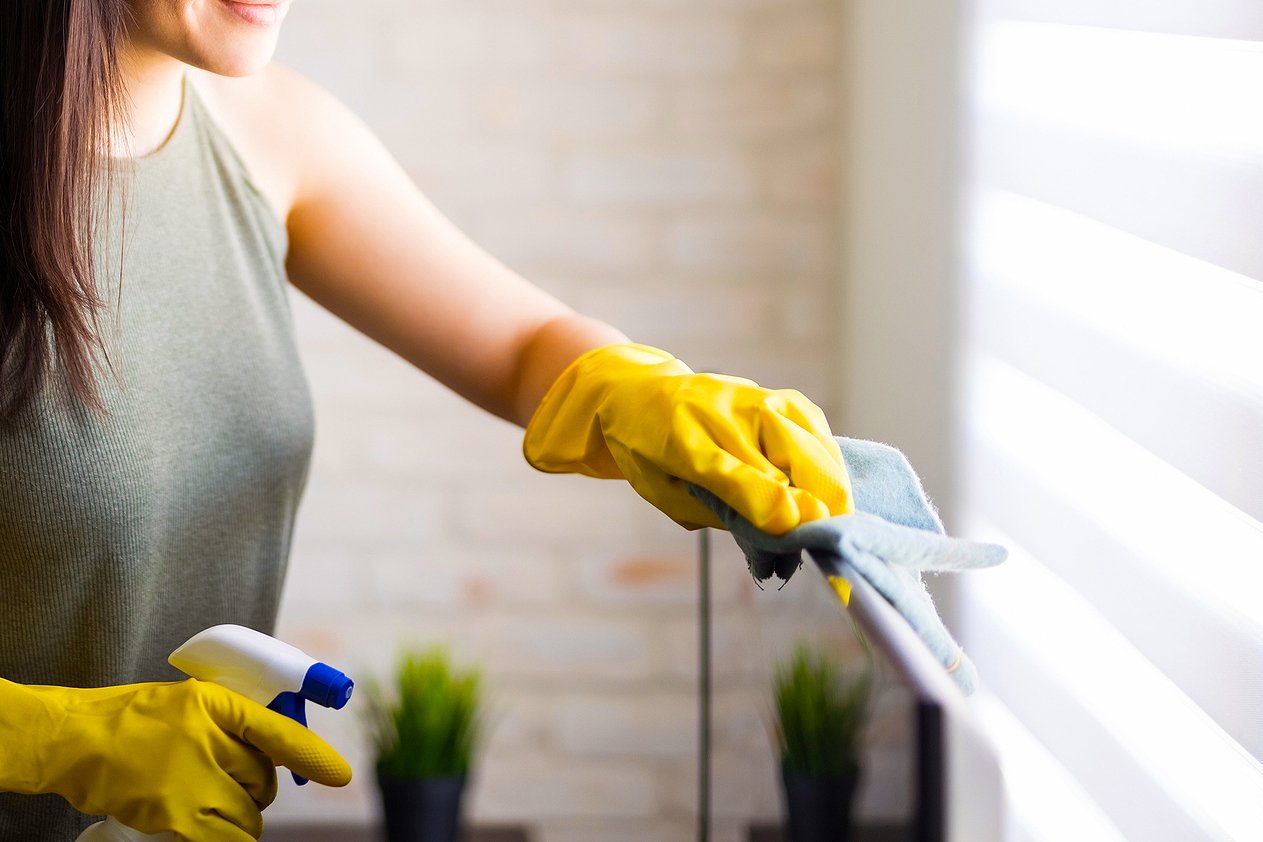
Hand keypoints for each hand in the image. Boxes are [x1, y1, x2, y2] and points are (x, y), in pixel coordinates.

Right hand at [0, 677, 350, 841]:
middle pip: (263, 777)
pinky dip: (221, 838)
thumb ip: (226, 723)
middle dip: (255, 789)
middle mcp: (208, 736)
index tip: (339, 774)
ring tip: (211, 808)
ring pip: (247, 812)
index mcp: (214, 704)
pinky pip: (221, 837)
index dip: (311, 755)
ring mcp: (191, 775)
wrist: (74, 739)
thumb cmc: (130, 721)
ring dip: (239, 818)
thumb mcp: (187, 704)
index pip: (277, 730)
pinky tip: (205, 829)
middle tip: (226, 786)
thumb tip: (266, 753)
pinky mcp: (174, 811)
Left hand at [523, 344, 853, 533]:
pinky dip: (826, 469)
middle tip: (804, 550)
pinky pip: (821, 438)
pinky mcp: (787, 399)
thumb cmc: (650, 451)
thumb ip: (723, 513)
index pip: (743, 483)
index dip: (776, 519)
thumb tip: (787, 530)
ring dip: (829, 495)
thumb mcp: (668, 492)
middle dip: (816, 515)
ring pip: (822, 454)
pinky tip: (814, 489)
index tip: (796, 546)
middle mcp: (731, 414)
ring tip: (814, 524)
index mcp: (688, 442)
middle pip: (802, 466)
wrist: (643, 392)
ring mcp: (765, 400)